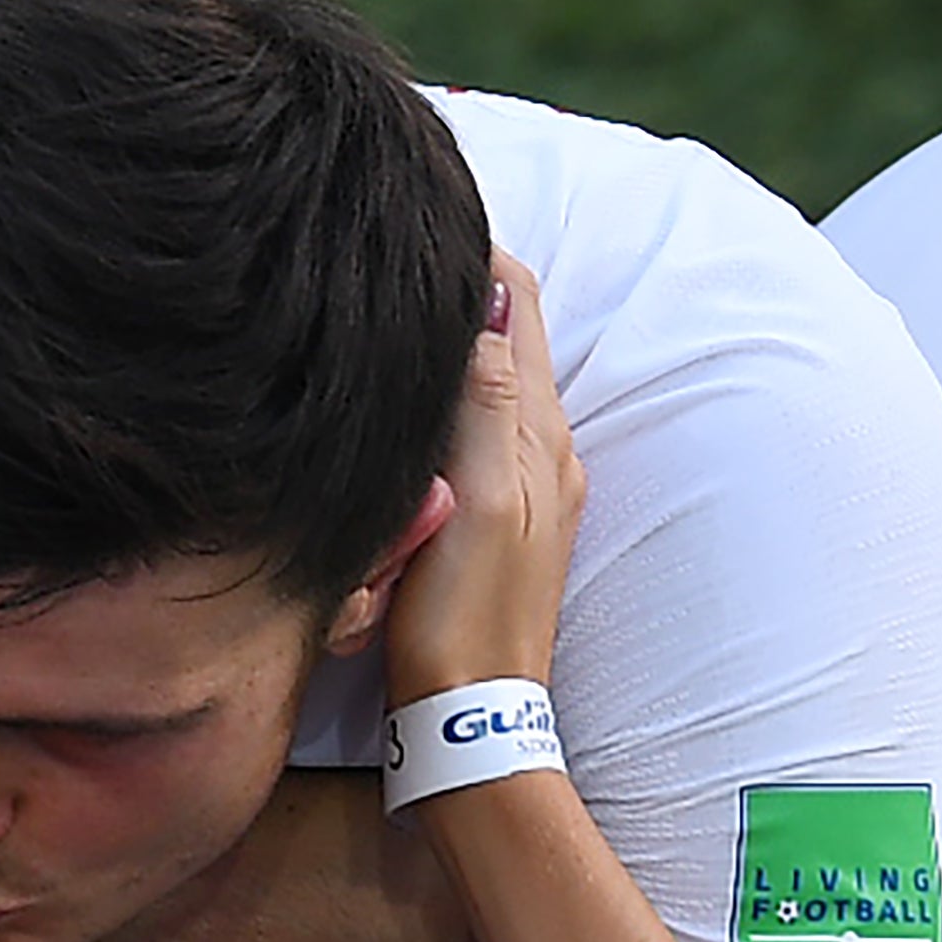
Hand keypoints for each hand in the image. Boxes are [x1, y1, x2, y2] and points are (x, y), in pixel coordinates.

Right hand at [382, 257, 583, 703]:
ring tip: (398, 306)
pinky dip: (446, 396)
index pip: (516, 301)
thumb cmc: (464, 620)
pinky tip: (412, 401)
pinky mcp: (495, 523)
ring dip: (453, 340)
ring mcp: (524, 488)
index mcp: (542, 436)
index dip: (471, 253)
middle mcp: (545, 452)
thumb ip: (484, 399)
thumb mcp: (477, 500)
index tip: (415, 216)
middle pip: (509, 332)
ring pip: (493, 379)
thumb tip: (485, 299)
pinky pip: (476, 429)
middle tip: (395, 247)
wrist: (467, 725)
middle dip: (461, 285)